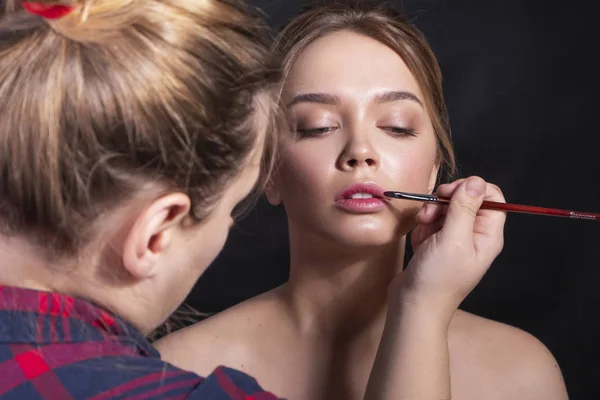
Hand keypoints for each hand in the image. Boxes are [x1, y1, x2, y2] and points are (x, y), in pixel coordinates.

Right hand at [390, 176, 505, 320]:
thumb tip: (476, 182)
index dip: (472, 188)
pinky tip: (420, 238)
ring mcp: (454, 238)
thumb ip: (464, 208)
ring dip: (431, 211)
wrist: (413, 305)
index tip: (451, 193)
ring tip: (423, 226)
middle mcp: (474, 234)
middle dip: (445, 200)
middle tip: (431, 209)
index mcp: (487, 235)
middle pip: (466, 199)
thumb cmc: (437, 278)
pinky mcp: (437, 242)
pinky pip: (432, 220)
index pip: (492, 197)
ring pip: (446, 207)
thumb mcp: (453, 239)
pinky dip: (423, 224)